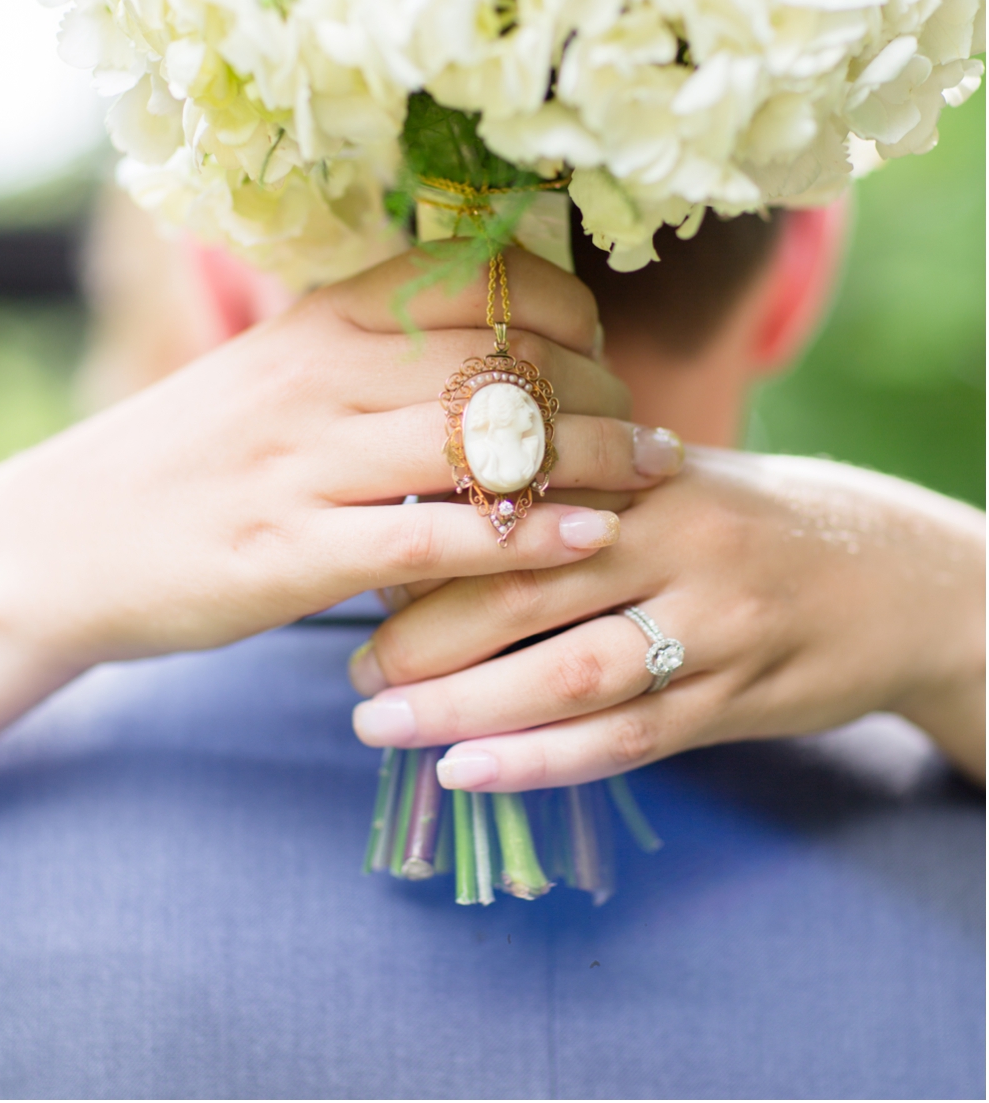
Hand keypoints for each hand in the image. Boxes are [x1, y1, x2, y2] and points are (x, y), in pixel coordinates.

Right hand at [0, 248, 687, 727]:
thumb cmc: (182, 464)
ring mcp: (301, 465)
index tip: (594, 347)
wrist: (62, 545)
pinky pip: (434, 538)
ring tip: (651, 478)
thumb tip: (482, 338)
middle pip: (501, 357)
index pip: (471, 278)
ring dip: (592, 460)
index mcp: (311, 322)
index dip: (559, 307)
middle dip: (601, 389)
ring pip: (484, 442)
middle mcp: (314, 378)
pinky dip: (525, 539)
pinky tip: (584, 543)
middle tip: (647, 430)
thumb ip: (361, 353)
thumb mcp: (267, 379)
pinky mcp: (291, 554)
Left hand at [350, 449, 986, 784]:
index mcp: (638, 474)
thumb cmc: (737, 519)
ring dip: (464, 708)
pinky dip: (540, 761)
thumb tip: (413, 507)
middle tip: (354, 674)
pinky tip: (466, 770)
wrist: (894, 574)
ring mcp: (713, 626)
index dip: (422, 543)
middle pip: (524, 593)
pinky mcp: (738, 701)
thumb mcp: (659, 476)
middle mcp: (676, 543)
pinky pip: (626, 739)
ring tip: (383, 727)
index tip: (349, 568)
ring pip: (570, 675)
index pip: (509, 506)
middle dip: (422, 639)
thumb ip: (558, 487)